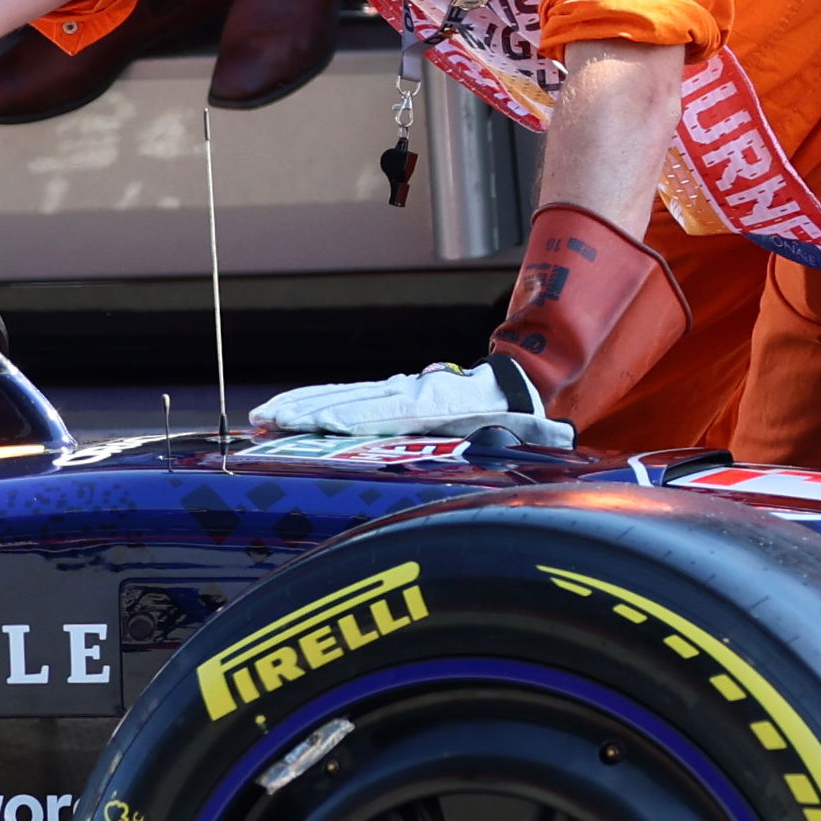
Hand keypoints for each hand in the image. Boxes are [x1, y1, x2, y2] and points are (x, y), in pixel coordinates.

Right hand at [248, 362, 559, 440]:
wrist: (513, 385)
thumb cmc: (517, 420)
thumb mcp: (530, 432)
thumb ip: (538, 435)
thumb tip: (559, 433)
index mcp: (442, 407)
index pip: (393, 411)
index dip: (360, 415)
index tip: (327, 422)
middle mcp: (410, 397)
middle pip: (353, 402)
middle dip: (310, 411)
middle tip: (268, 422)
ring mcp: (393, 396)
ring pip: (340, 398)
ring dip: (299, 408)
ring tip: (261, 419)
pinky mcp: (383, 400)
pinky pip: (341, 400)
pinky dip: (309, 405)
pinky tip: (277, 415)